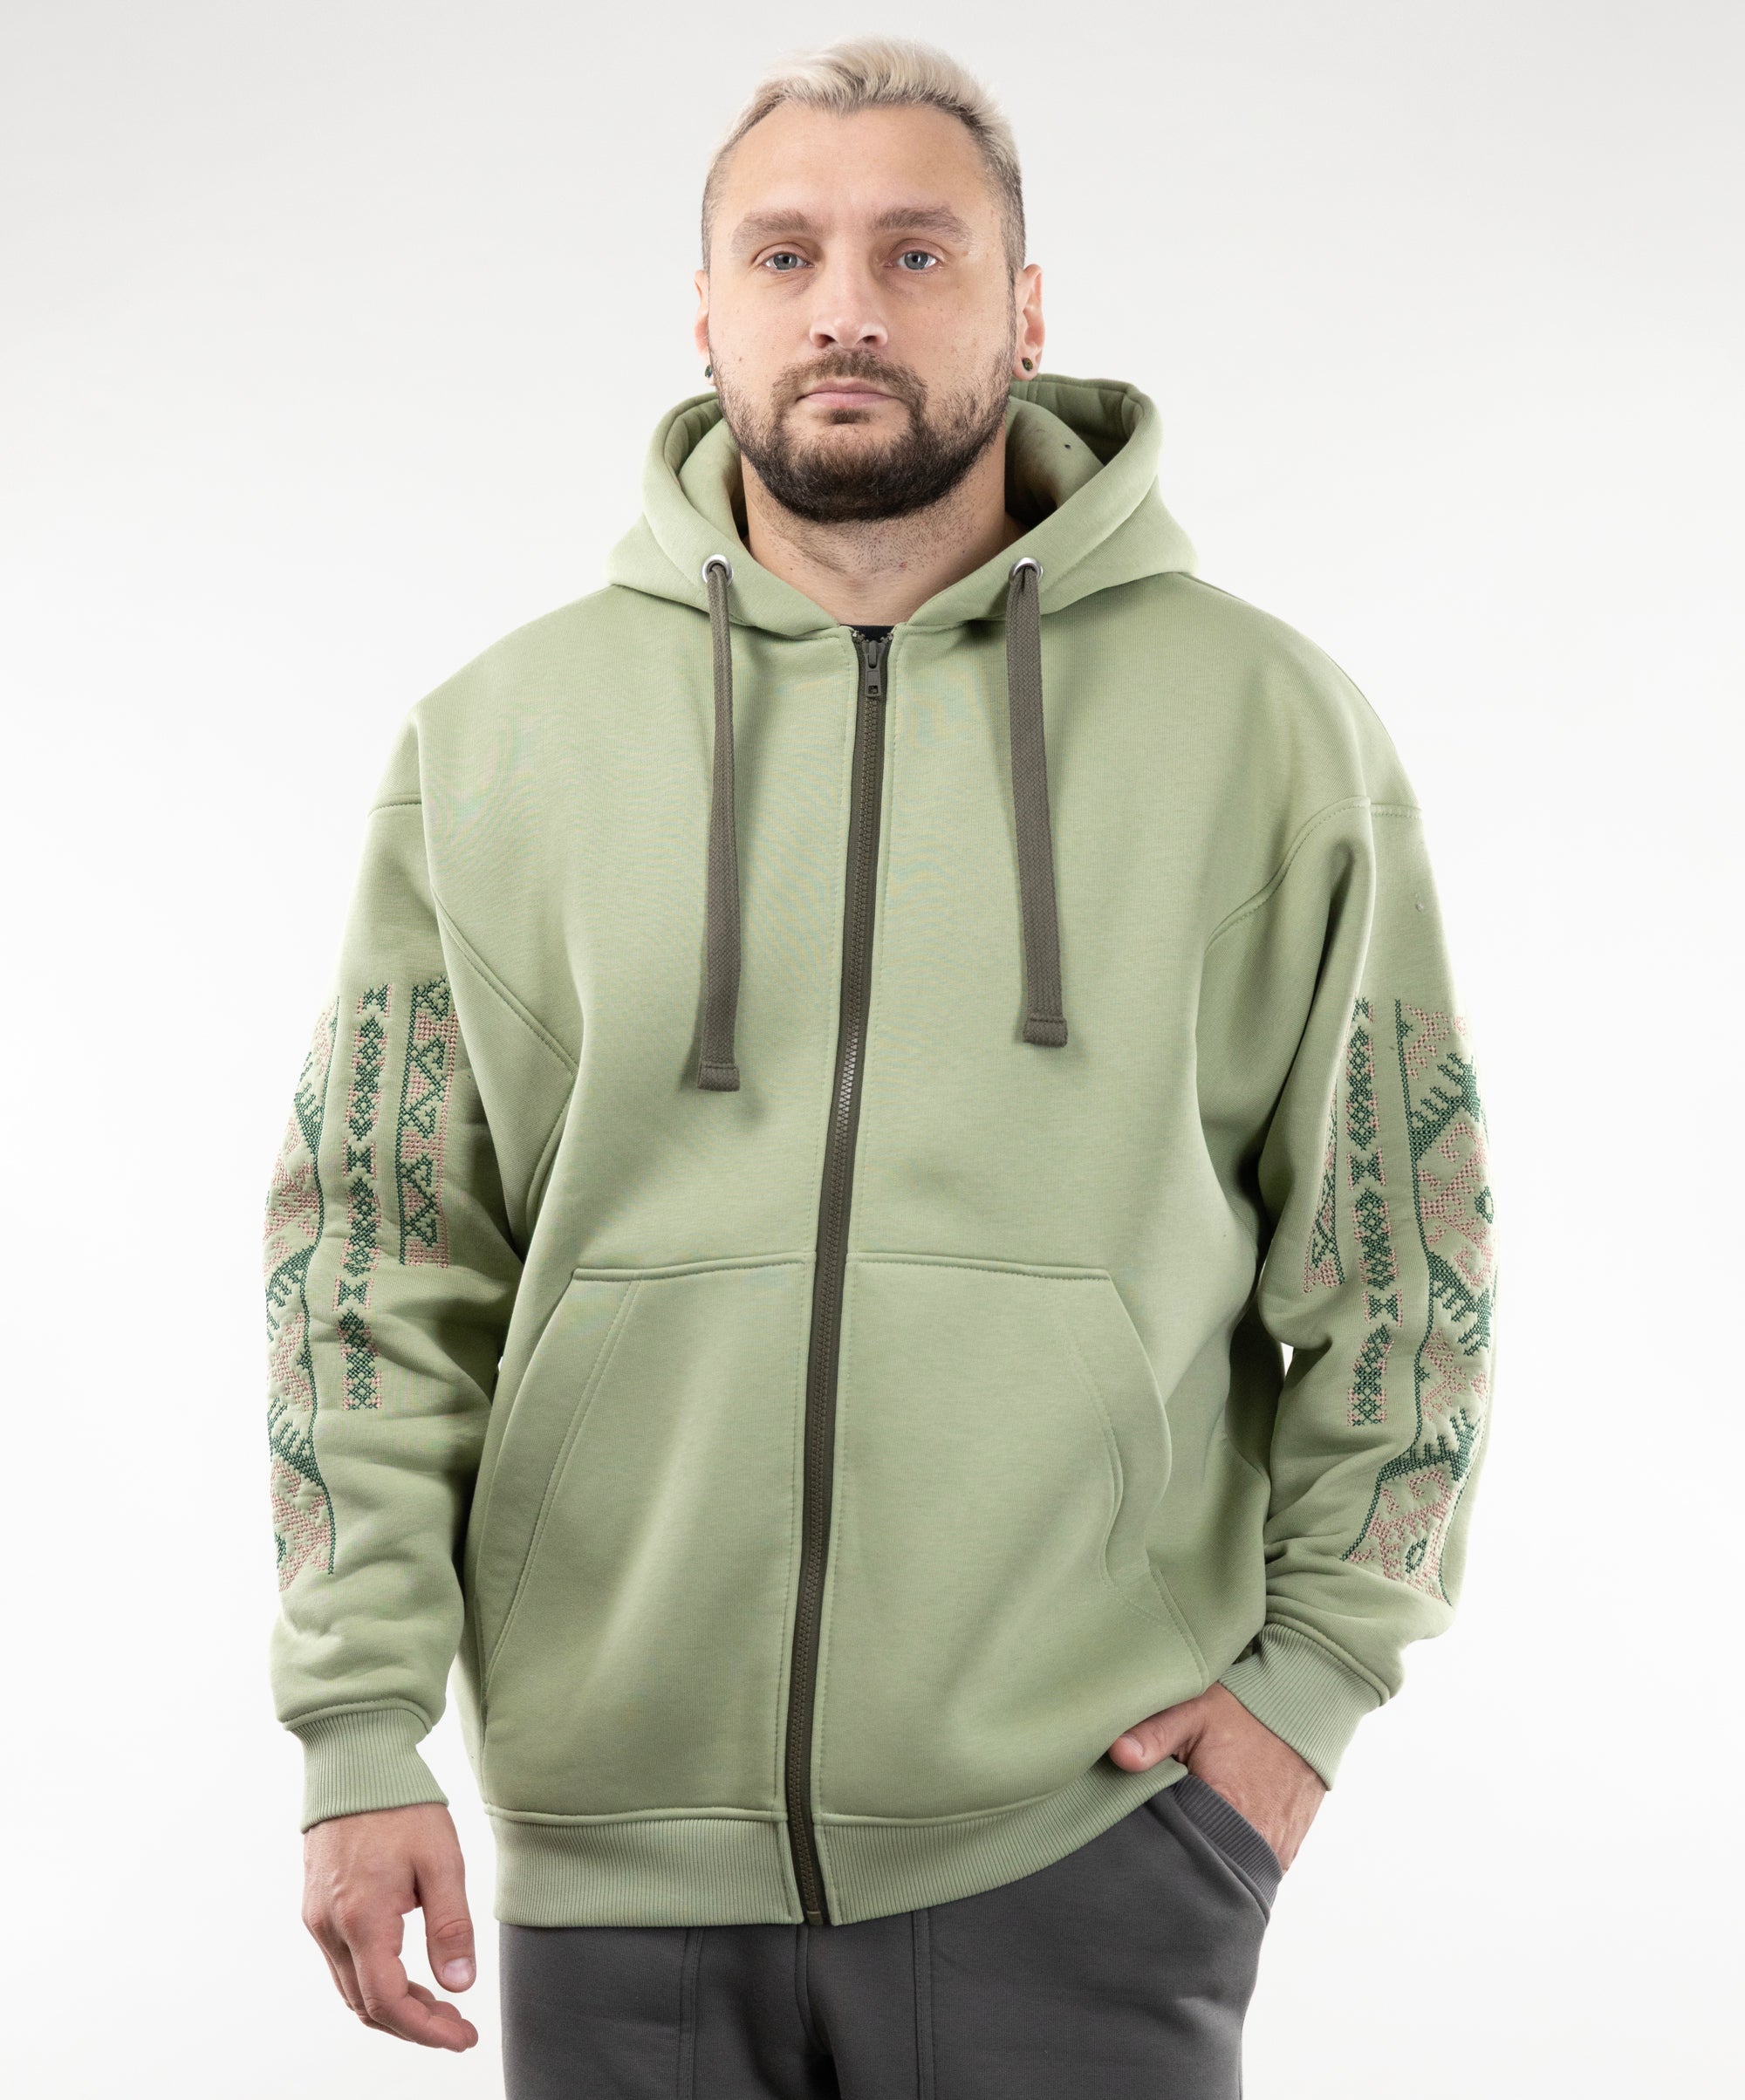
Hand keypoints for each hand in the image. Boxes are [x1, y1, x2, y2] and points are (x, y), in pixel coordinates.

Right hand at [301, 1802, 478, 2049]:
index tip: (463, 2037)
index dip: (427, 2030)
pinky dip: (374, 1981)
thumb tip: (460, 1984)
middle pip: (367, 2006)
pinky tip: (408, 1971)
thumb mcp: (441, 1860)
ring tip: (441, 2002)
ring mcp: (317, 1919)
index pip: (389, 2002)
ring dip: (394, 2006)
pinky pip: (342, 1964)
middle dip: (414, 2025)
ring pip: (352, 1989)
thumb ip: (451, 1927)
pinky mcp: (316, 1908)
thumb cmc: (400, 1803)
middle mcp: (330, 1927)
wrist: (354, 1760)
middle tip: (458, 2024)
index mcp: (363, 1918)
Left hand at [1109, 1684, 1326, 1870]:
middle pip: (1204, 1865)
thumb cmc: (1248, 1711)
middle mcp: (1258, 1843)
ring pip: (1228, 1870)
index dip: (1157, 1839)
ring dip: (1209, 1854)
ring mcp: (1275, 1854)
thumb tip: (1118, 1755)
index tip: (1140, 1828)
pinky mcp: (1285, 1853)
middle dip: (1181, 1852)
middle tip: (1163, 1830)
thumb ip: (1154, 1734)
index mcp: (1229, 1811)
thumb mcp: (1195, 1711)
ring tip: (1190, 1831)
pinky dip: (1232, 1853)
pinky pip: (1250, 1867)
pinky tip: (1217, 1833)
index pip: (1178, 1849)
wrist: (1307, 1711)